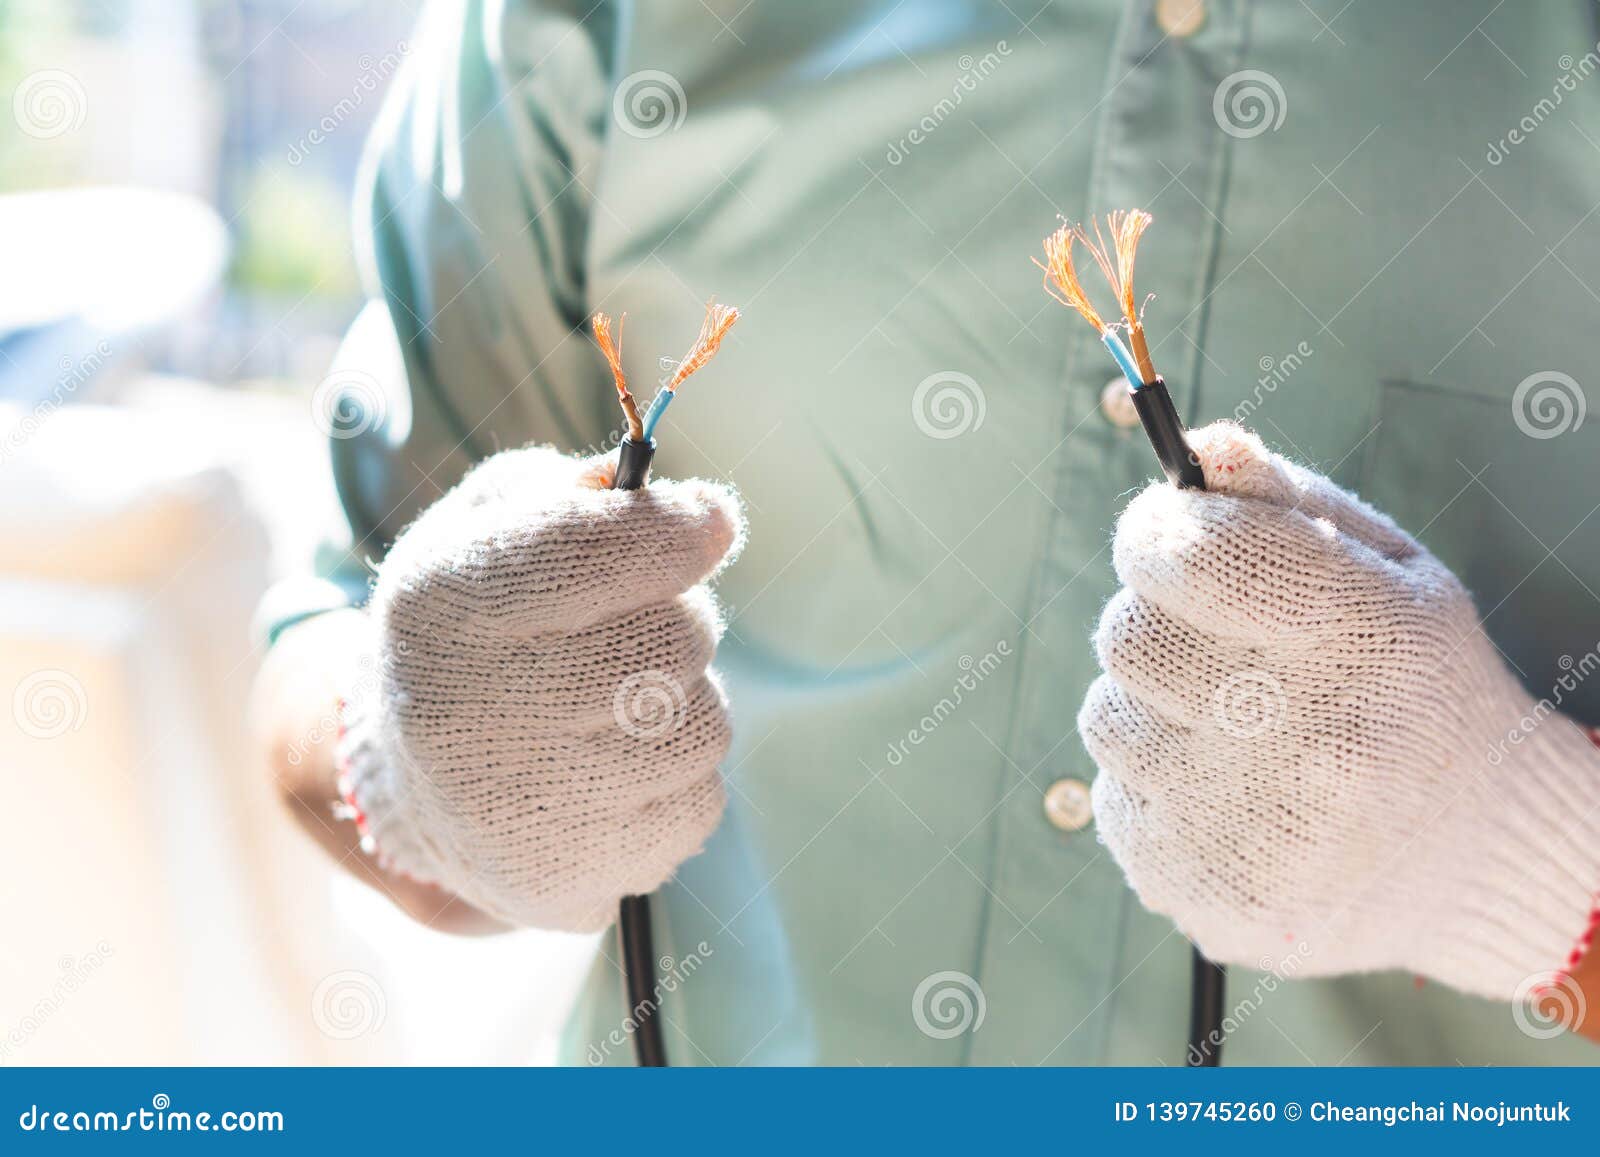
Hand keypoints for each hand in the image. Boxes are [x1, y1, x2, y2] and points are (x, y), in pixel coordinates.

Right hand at [339, 444, 743, 931]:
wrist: (413, 779)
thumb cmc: (475, 631)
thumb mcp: (489, 528)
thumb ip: (575, 493)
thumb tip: (695, 514)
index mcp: (446, 605)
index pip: (591, 550)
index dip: (674, 529)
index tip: (710, 523)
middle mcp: (472, 714)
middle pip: (674, 640)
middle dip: (680, 619)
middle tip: (637, 627)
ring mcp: (521, 813)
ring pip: (703, 728)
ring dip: (685, 704)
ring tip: (617, 706)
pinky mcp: (565, 884)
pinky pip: (700, 807)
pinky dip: (678, 780)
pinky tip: (616, 772)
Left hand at [1079, 423, 1599, 1001]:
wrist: (1476, 856)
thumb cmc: (1416, 684)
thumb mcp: (1385, 569)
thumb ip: (1281, 499)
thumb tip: (1196, 452)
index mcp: (1356, 638)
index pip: (1188, 556)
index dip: (1152, 533)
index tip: (1163, 537)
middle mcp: (1305, 740)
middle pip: (1127, 637)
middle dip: (1154, 622)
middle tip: (1214, 642)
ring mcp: (1253, 830)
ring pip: (1107, 719)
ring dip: (1151, 709)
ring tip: (1234, 728)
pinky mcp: (1210, 894)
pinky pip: (1112, 802)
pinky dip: (1155, 788)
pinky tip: (1231, 796)